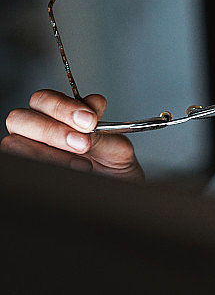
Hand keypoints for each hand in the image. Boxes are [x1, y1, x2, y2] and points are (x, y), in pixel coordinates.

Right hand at [2, 89, 143, 181]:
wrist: (117, 198)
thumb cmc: (114, 173)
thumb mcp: (117, 150)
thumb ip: (103, 128)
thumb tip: (92, 105)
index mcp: (60, 118)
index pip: (43, 99)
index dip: (64, 107)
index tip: (90, 120)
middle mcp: (37, 133)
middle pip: (20, 117)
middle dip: (53, 129)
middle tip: (83, 144)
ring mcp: (26, 153)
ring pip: (14, 143)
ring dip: (50, 152)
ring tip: (81, 164)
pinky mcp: (24, 173)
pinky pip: (19, 165)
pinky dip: (46, 167)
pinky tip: (70, 172)